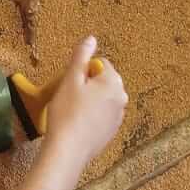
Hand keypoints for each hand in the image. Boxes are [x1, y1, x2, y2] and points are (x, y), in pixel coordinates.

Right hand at [42, 37, 127, 168]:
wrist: (68, 150)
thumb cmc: (67, 112)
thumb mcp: (71, 79)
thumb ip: (81, 56)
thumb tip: (91, 39)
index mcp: (114, 83)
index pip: (100, 64)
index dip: (83, 70)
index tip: (71, 82)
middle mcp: (122, 98)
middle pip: (103, 80)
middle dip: (88, 84)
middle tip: (70, 95)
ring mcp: (118, 117)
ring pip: (103, 98)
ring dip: (90, 99)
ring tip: (72, 110)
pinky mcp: (112, 131)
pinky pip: (102, 114)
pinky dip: (92, 114)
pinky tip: (78, 122)